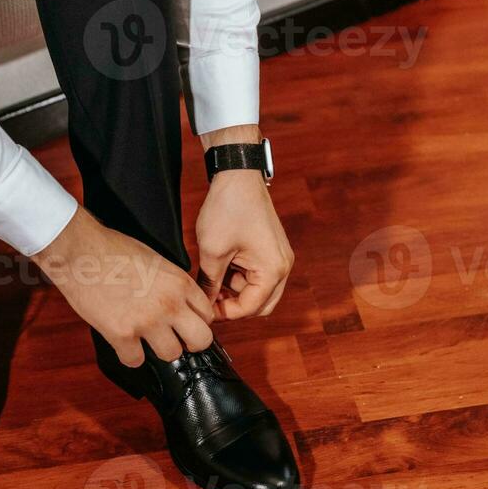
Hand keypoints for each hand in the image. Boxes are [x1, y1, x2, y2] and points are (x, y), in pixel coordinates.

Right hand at [33, 207, 213, 366]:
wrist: (81, 252)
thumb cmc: (114, 250)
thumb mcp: (156, 261)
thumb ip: (173, 284)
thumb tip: (180, 304)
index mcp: (180, 283)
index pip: (208, 315)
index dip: (196, 321)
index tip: (184, 323)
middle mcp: (170, 304)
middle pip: (201, 340)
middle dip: (190, 343)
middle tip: (175, 339)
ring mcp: (147, 321)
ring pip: (171, 354)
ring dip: (158, 350)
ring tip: (144, 338)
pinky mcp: (122, 334)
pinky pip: (135, 361)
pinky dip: (129, 355)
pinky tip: (123, 342)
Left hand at [195, 126, 294, 319]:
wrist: (237, 175)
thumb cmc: (229, 208)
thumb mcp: (212, 251)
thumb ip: (210, 283)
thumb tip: (204, 304)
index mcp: (273, 270)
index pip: (250, 307)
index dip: (226, 313)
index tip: (206, 310)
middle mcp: (282, 266)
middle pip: (260, 305)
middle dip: (235, 305)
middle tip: (210, 298)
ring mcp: (279, 257)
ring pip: (258, 291)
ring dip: (236, 290)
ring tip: (212, 277)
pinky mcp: (271, 249)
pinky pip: (258, 275)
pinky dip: (240, 277)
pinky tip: (222, 265)